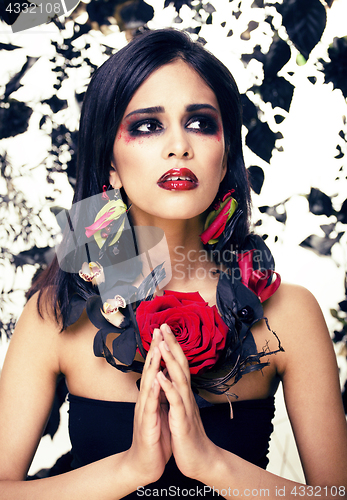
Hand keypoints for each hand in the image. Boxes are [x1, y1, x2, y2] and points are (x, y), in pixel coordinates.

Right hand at [126, 328, 171, 484]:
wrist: (144, 464)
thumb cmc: (154, 437)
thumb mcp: (160, 411)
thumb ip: (161, 395)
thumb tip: (165, 378)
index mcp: (152, 396)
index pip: (155, 368)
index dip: (159, 350)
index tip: (164, 331)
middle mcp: (146, 399)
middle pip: (150, 370)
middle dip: (154, 349)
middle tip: (157, 329)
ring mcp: (144, 411)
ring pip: (148, 384)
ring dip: (152, 365)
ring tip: (157, 348)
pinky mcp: (146, 425)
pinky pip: (150, 407)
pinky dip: (154, 393)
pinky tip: (157, 381)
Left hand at [156, 324, 220, 480]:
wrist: (199, 460)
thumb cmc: (187, 435)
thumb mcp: (180, 410)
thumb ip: (177, 392)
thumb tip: (171, 376)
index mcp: (183, 392)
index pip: (178, 363)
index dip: (172, 345)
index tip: (164, 328)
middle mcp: (186, 395)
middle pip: (181, 364)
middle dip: (172, 344)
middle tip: (164, 325)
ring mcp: (185, 406)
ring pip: (179, 378)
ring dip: (170, 360)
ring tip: (162, 343)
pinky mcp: (182, 420)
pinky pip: (175, 402)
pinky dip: (168, 388)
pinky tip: (161, 376)